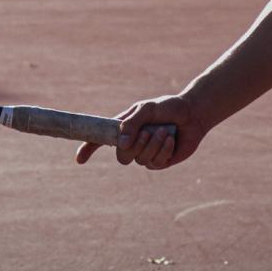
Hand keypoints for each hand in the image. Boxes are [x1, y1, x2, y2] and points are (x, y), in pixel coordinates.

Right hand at [74, 94, 208, 170]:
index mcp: (124, 128)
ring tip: (164, 130)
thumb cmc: (168, 108)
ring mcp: (146, 154)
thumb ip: (133, 123)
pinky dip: (164, 149)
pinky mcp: (160, 162)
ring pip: (141, 159)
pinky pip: (156, 162)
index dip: (88, 149)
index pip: (101, 140)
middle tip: (148, 131)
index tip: (79, 159)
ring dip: (154, 144)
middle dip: (136, 145)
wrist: (192, 114)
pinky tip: (171, 139)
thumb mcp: (147, 109)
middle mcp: (132, 143)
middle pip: (122, 156)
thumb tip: (121, 144)